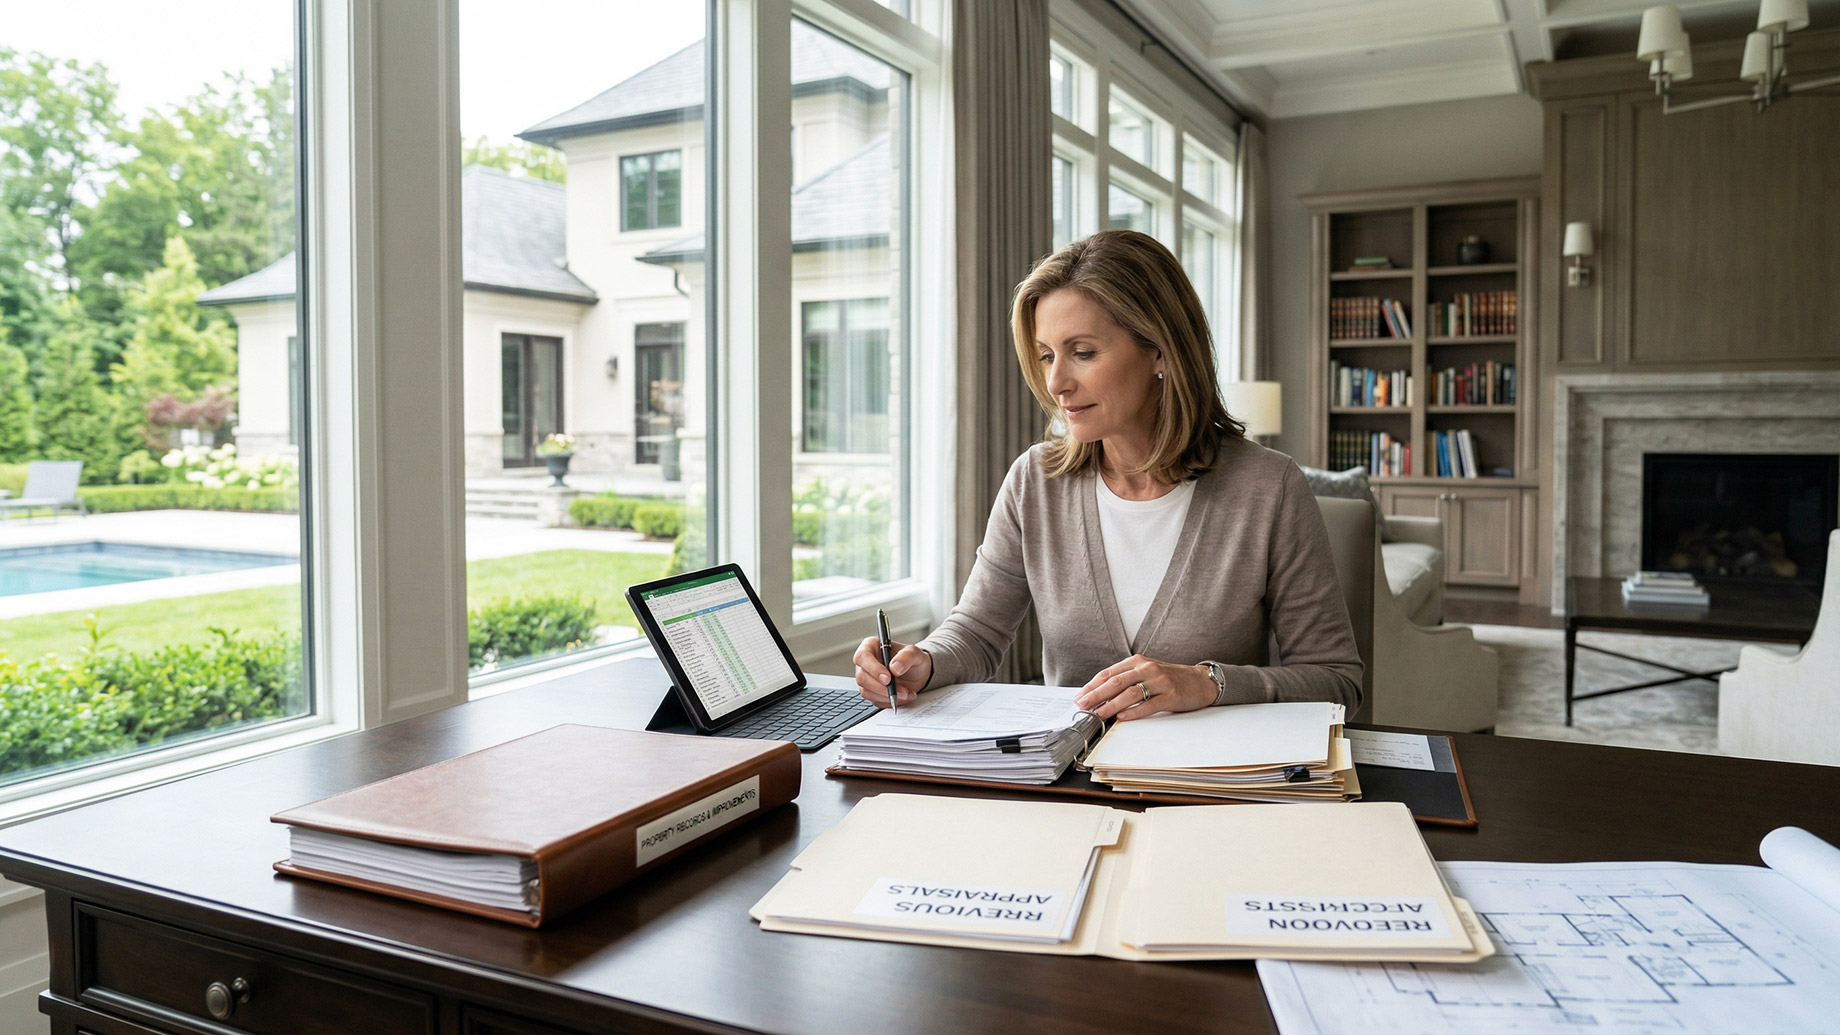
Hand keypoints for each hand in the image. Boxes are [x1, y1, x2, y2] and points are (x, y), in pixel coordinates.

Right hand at [853, 636, 932, 708]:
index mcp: (871, 647)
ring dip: (888, 696)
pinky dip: (889, 701)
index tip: (888, 678)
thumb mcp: (915, 653)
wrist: (918, 674)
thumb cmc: (913, 660)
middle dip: (882, 687)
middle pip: (862, 677)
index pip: (862, 657)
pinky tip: (903, 697)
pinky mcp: (871, 692)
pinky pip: (874, 700)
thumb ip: (906, 657)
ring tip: (907, 693)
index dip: (873, 669)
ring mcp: (866, 678)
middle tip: (901, 690)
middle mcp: (865, 663)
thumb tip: (895, 667)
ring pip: (867, 692)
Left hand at [1075, 655, 1214, 720]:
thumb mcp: (1146, 673)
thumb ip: (1126, 681)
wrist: (1199, 681)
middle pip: (1116, 682)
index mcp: (1137, 662)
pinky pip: (1149, 704)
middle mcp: (1147, 668)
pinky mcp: (1171, 695)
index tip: (1079, 697)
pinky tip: (1122, 717)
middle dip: (1096, 695)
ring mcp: (1160, 681)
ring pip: (1130, 693)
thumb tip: (1099, 696)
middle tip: (1082, 706)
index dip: (1092, 686)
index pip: (1108, 673)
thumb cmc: (1169, 679)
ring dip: (1111, 705)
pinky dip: (1133, 711)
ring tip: (1098, 714)